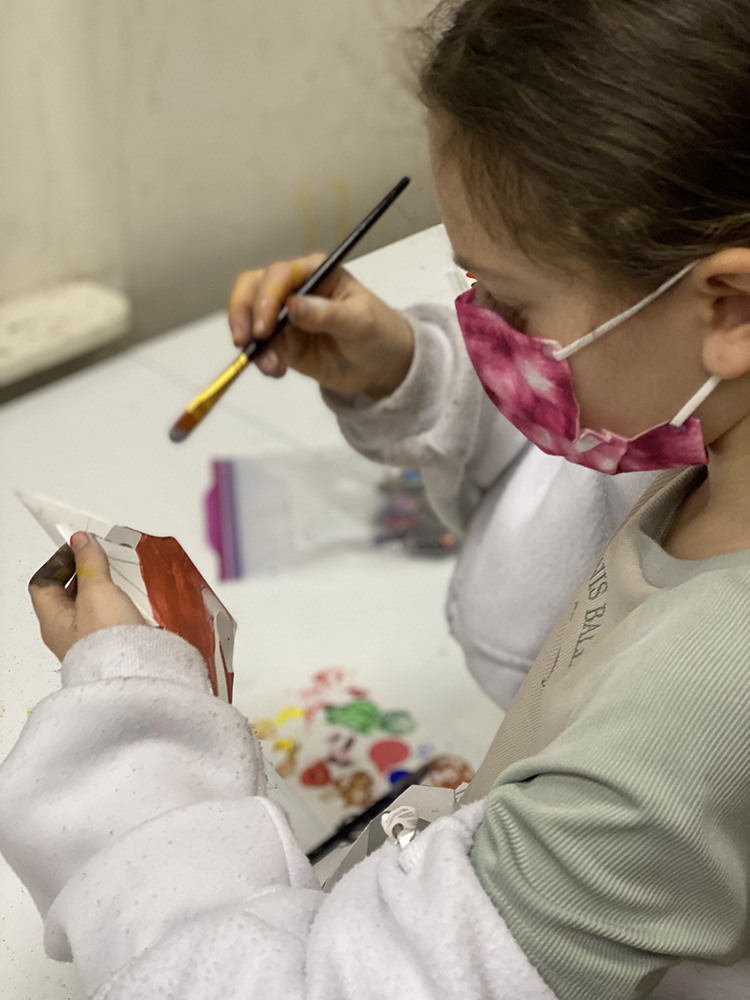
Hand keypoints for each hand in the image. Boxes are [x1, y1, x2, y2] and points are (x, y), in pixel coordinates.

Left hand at [29, 532, 146, 660]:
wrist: (135, 675)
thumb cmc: (107, 642)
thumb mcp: (97, 591)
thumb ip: (89, 563)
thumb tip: (80, 541)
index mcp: (53, 620)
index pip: (44, 582)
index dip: (59, 561)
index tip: (79, 546)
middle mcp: (68, 633)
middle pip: (68, 594)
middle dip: (84, 573)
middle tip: (101, 558)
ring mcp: (91, 641)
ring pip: (92, 606)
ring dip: (105, 589)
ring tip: (121, 576)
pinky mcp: (114, 646)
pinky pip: (111, 618)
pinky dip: (121, 604)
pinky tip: (135, 600)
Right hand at [228, 254, 414, 398]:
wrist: (382, 366)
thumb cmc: (378, 333)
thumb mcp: (359, 322)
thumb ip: (326, 314)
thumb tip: (292, 305)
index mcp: (315, 272)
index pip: (279, 275)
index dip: (265, 298)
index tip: (264, 327)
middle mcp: (294, 289)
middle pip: (252, 289)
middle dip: (243, 313)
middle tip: (246, 341)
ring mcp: (285, 317)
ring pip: (250, 320)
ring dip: (252, 343)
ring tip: (271, 366)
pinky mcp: (283, 343)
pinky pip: (261, 347)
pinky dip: (261, 359)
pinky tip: (277, 371)